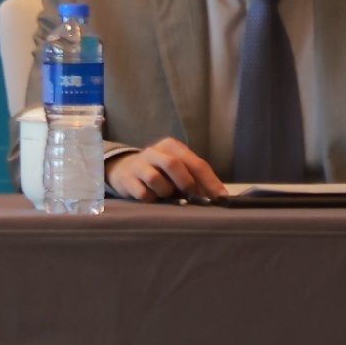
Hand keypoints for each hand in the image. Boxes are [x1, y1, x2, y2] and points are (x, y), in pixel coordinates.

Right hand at [106, 138, 224, 202]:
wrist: (124, 169)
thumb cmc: (159, 172)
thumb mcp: (178, 169)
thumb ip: (195, 178)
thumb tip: (217, 196)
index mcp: (171, 146)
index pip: (195, 162)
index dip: (210, 181)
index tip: (221, 197)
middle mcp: (153, 151)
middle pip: (173, 164)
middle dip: (186, 183)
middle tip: (192, 197)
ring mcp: (138, 164)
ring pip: (155, 179)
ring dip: (165, 192)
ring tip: (165, 195)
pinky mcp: (125, 179)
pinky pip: (142, 193)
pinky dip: (151, 199)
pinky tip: (152, 198)